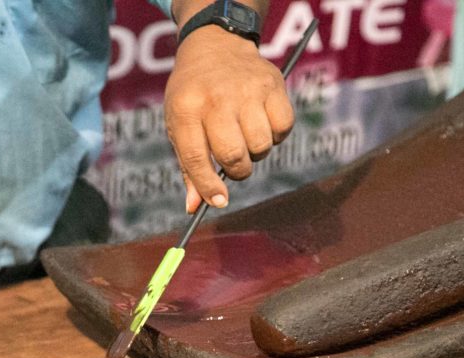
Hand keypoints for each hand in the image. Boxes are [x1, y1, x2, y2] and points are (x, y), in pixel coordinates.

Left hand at [164, 26, 294, 212]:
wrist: (215, 44)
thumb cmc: (194, 95)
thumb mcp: (180, 124)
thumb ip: (188, 166)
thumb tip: (194, 207)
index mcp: (186, 109)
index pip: (197, 158)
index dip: (208, 187)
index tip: (219, 201)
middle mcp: (216, 98)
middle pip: (232, 154)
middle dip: (236, 170)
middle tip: (234, 163)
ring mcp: (246, 89)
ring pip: (260, 145)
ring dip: (256, 152)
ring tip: (246, 136)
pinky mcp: (272, 84)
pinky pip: (283, 128)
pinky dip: (276, 135)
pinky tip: (263, 123)